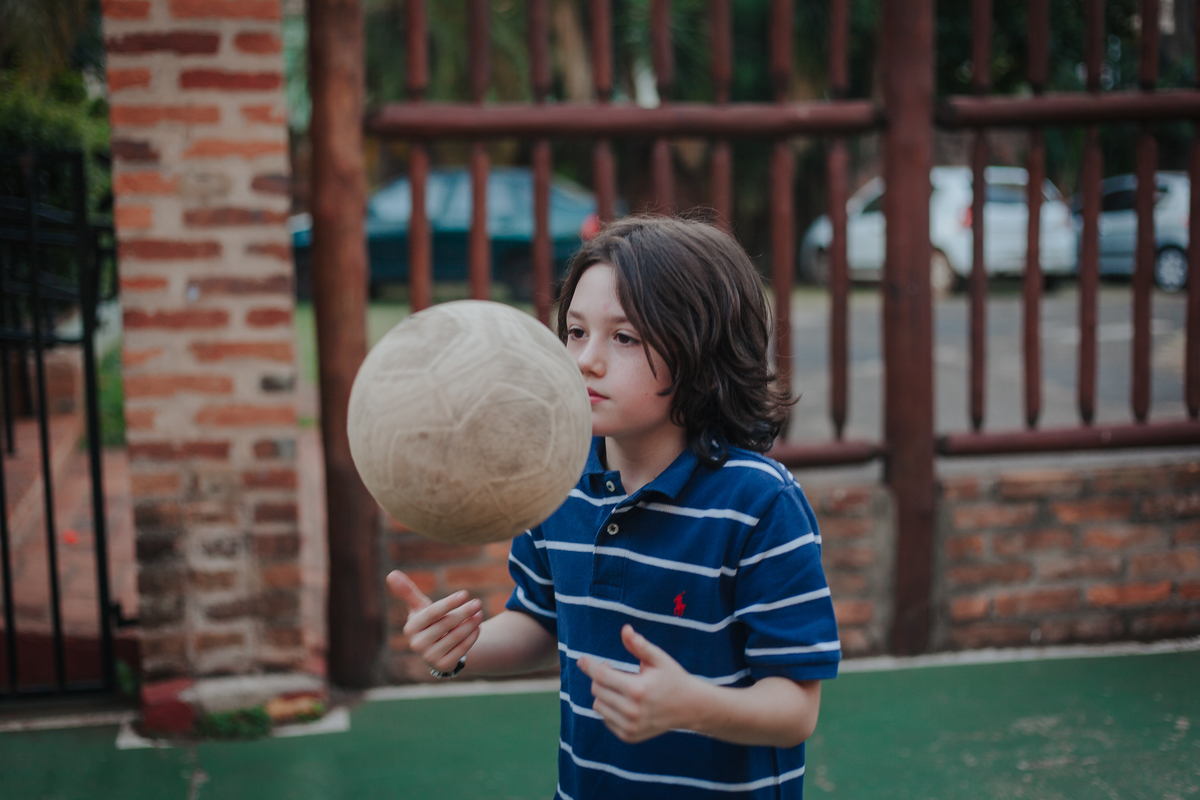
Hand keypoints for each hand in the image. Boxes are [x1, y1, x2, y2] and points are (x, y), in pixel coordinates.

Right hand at [387, 570, 482, 674]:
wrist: (435, 650)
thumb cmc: (428, 622)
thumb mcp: (419, 608)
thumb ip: (407, 592)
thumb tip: (391, 573)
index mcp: (411, 627)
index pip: (432, 612)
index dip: (449, 603)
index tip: (465, 593)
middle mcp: (417, 644)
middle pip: (446, 624)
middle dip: (464, 612)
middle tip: (478, 603)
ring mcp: (429, 657)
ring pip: (456, 637)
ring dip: (471, 624)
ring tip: (480, 614)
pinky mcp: (443, 665)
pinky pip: (462, 650)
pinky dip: (472, 637)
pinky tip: (478, 628)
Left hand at [576, 624, 700, 743]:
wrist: (689, 707)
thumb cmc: (672, 678)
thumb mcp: (658, 659)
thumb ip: (640, 645)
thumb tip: (625, 630)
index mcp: (638, 689)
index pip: (602, 676)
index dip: (589, 666)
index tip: (581, 659)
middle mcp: (632, 711)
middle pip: (597, 690)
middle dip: (600, 677)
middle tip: (612, 668)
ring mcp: (630, 726)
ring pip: (598, 706)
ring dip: (603, 693)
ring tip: (619, 685)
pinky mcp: (629, 736)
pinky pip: (605, 719)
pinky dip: (609, 708)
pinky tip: (623, 701)